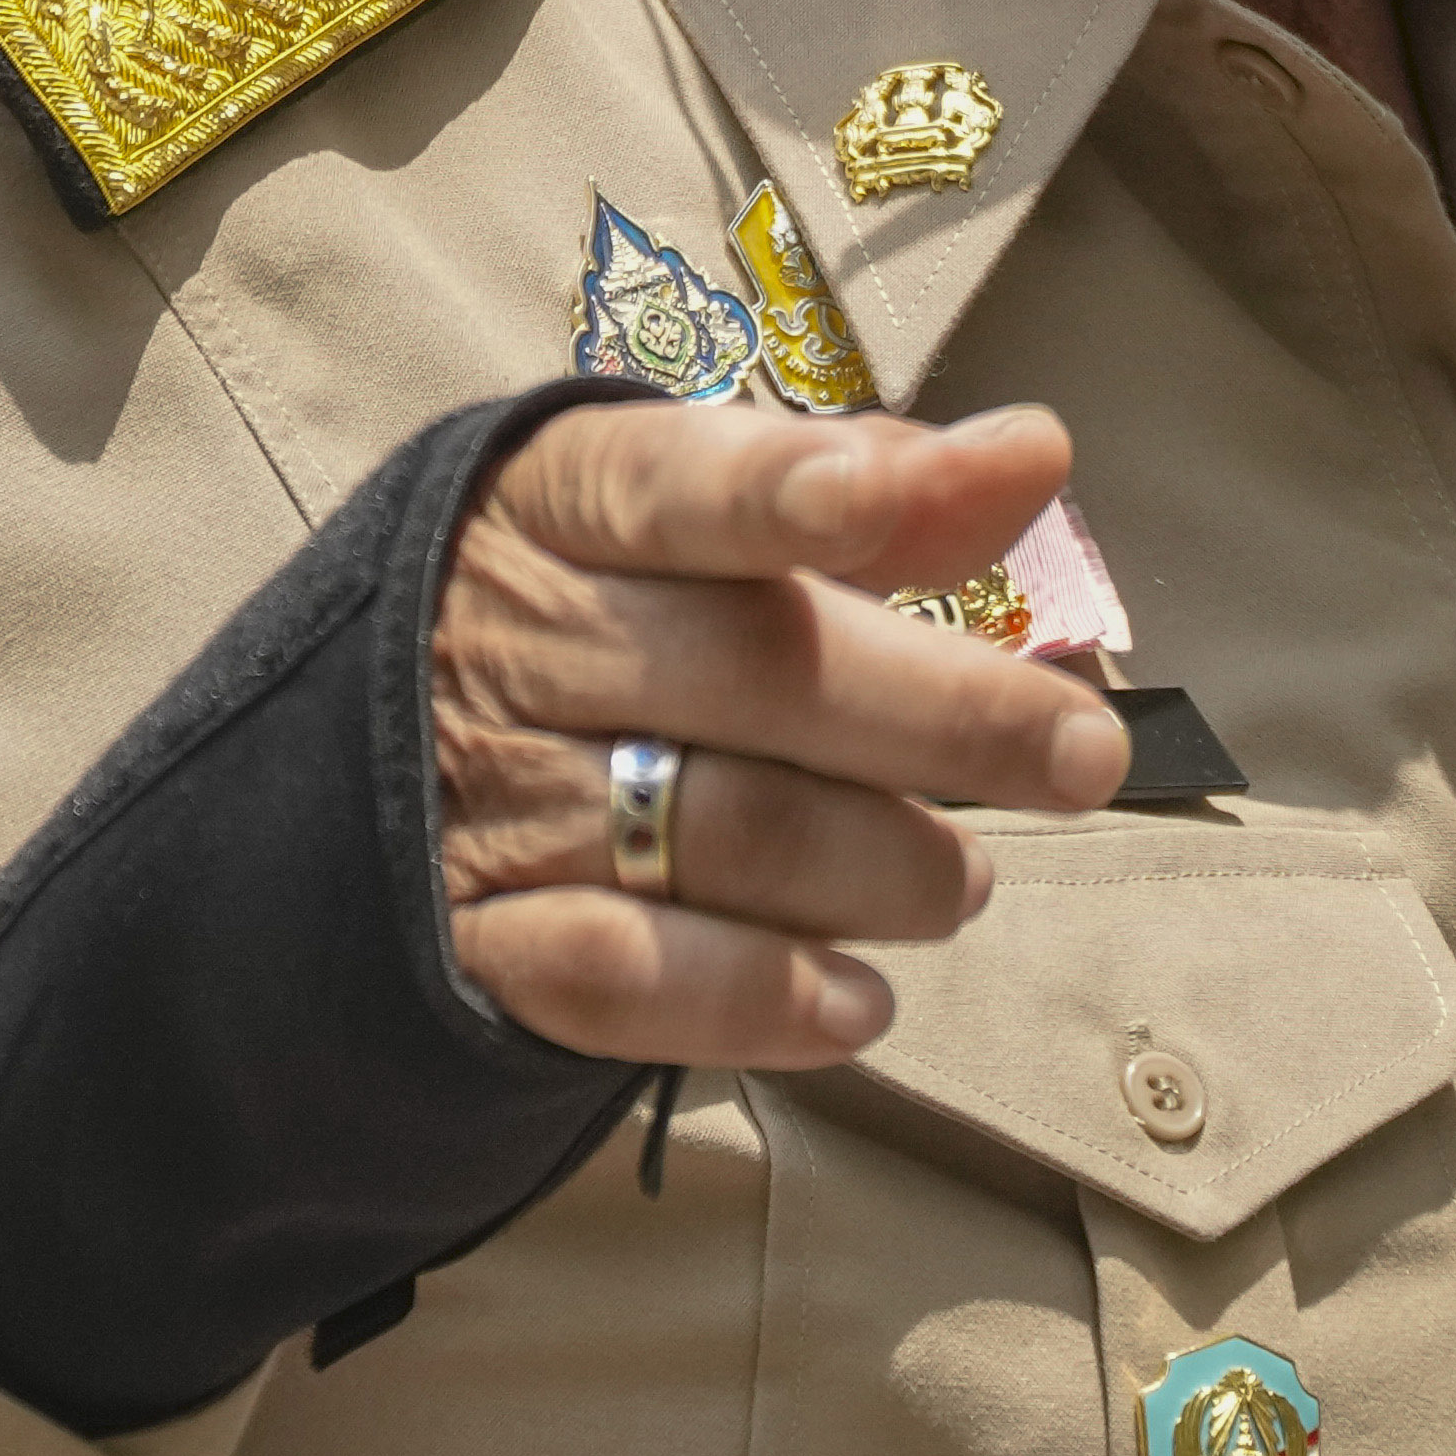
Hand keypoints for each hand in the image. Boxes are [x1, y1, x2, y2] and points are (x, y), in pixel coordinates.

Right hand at [428, 400, 1127, 1064]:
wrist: (372, 749)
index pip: (667, 485)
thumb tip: (1035, 450)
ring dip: (873, 867)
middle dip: (936, 716)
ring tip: (961, 887)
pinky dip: (753, 997)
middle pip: (743, 670)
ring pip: (709, 828)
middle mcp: (521, 638)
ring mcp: (492, 793)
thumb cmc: (600, 607)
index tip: (865, 497)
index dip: (767, 488)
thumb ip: (878, 491)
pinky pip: (620, 976)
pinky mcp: (478, 938)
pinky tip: (856, 1005)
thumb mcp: (703, 520)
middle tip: (1083, 755)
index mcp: (567, 504)